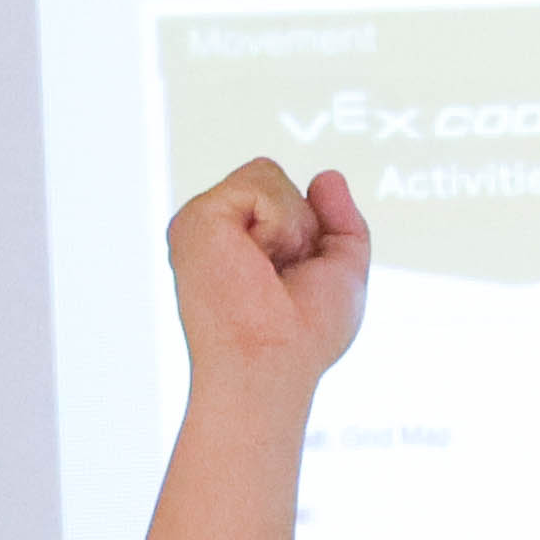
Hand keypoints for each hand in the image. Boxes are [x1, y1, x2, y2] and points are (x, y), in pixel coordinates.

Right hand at [166, 158, 368, 391]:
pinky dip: (278, 225)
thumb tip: (327, 177)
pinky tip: (256, 261)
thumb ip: (342, 222)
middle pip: (277, 180)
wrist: (272, 365)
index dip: (309, 234)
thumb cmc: (304, 336)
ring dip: (291, 228)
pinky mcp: (197, 216)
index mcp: (240, 243)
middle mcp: (216, 230)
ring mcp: (202, 221)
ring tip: (267, 272)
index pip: (284, 197)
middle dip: (303, 228)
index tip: (292, 282)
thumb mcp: (342, 272)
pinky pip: (260, 182)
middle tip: (281, 278)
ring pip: (268, 174)